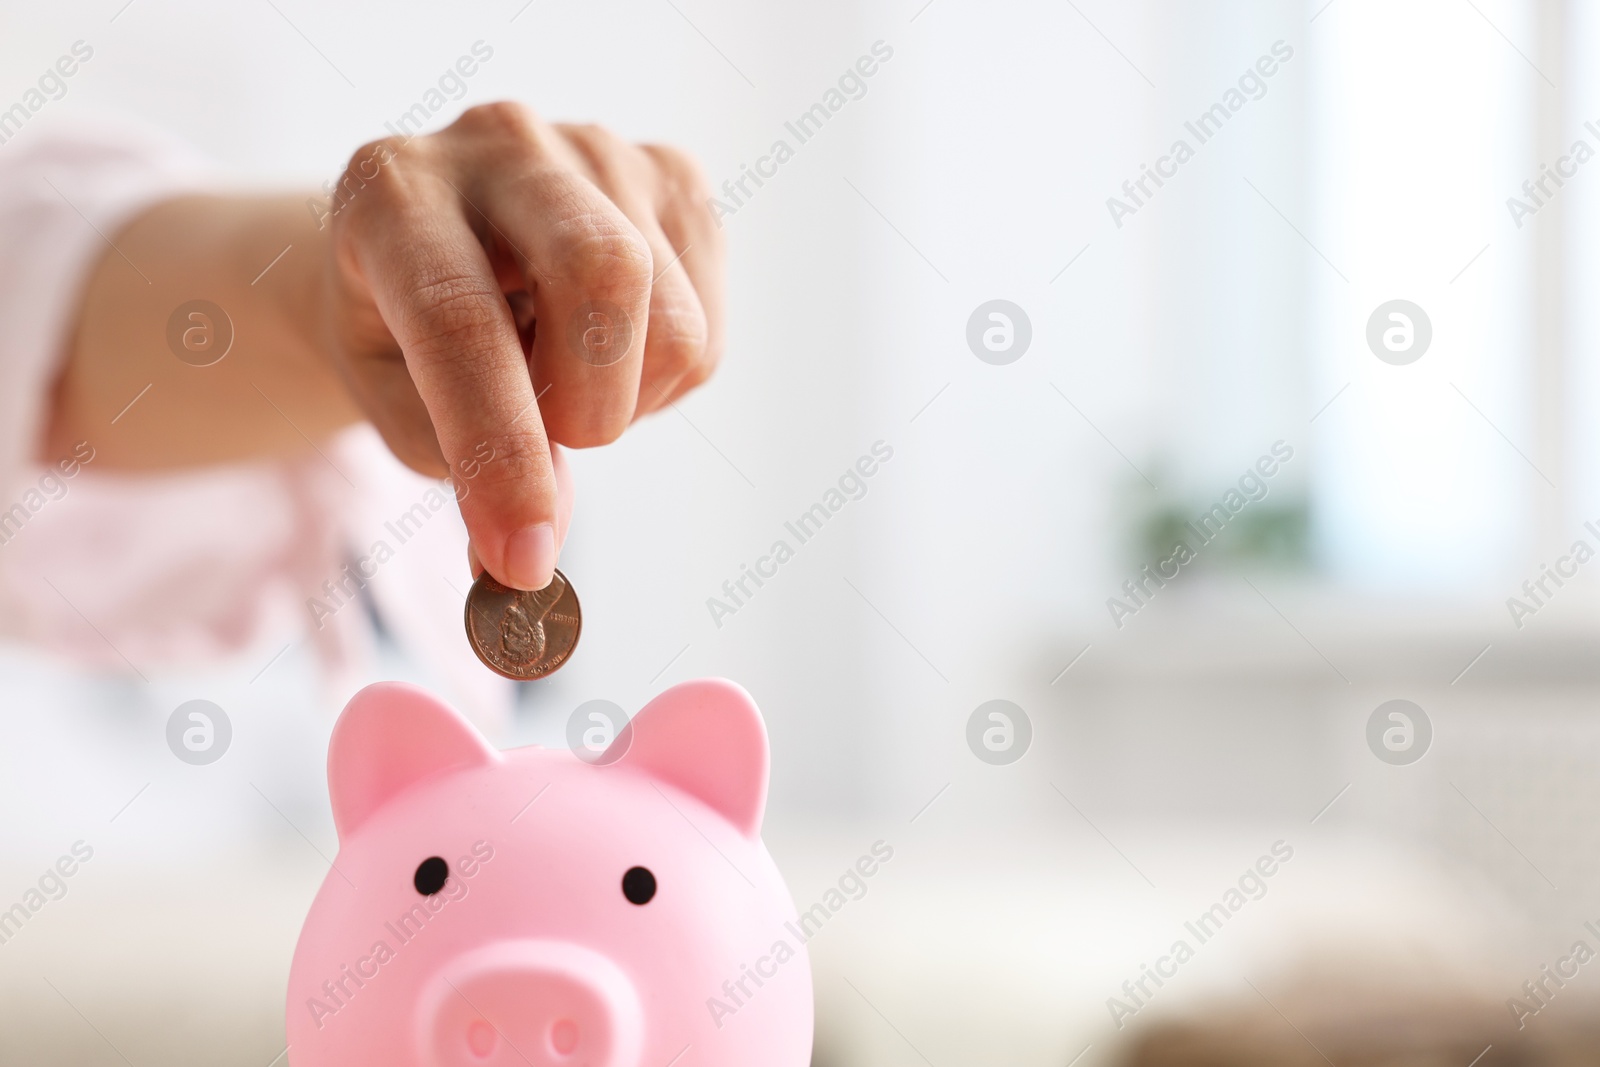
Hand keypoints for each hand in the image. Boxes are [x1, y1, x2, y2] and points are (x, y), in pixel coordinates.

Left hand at [322, 102, 723, 589]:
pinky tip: (610, 354)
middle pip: (603, 272)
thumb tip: (531, 560)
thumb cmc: (403, 333)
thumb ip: (462, 470)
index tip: (520, 554)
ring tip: (567, 385)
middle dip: (591, 404)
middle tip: (557, 441)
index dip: (498, 447)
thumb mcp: (399, 405)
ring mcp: (599, 148)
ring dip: (626, 403)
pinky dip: (665, 381)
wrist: (432, 244)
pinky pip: (709, 325)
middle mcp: (500, 142)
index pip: (460, 320)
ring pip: (673, 321)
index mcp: (394, 192)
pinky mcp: (674, 178)